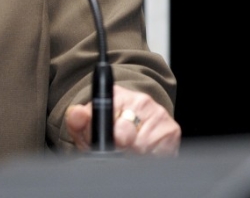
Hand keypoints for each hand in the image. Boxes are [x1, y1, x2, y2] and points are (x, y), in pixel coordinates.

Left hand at [65, 85, 180, 155]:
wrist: (134, 122)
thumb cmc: (109, 126)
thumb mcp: (88, 124)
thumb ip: (77, 120)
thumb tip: (76, 113)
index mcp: (116, 94)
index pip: (107, 114)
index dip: (104, 133)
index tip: (107, 140)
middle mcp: (140, 100)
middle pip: (127, 135)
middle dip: (119, 146)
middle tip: (117, 147)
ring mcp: (158, 113)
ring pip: (142, 147)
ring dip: (133, 153)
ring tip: (128, 148)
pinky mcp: (173, 129)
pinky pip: (159, 153)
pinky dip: (149, 157)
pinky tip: (144, 151)